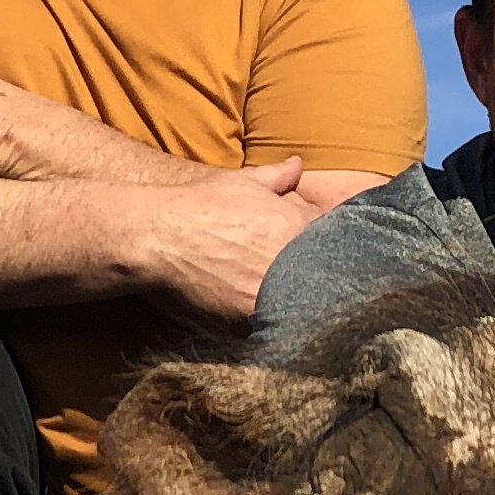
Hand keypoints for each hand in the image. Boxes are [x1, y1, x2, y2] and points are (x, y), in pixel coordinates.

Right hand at [153, 167, 327, 327]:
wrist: (158, 236)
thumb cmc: (198, 206)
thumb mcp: (241, 183)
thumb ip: (277, 176)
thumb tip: (298, 164)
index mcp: (297, 225)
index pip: (336, 243)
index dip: (333, 254)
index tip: (326, 260)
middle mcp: (292, 257)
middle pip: (324, 280)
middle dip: (319, 284)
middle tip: (312, 291)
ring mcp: (273, 290)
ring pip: (304, 309)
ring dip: (299, 309)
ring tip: (292, 311)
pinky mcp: (250, 318)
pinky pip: (274, 330)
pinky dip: (274, 330)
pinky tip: (272, 328)